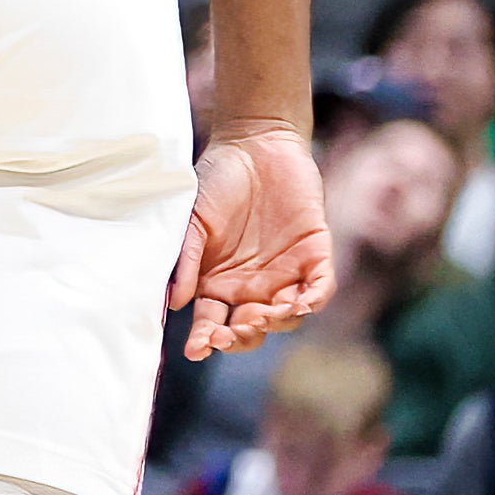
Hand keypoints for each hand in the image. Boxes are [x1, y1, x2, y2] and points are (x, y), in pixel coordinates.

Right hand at [172, 124, 334, 357]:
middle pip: (251, 330)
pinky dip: (311, 301)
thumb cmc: (217, 181)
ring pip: (286, 317)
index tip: (196, 349)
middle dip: (241, 338)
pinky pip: (319, 289)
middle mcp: (252, 287)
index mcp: (218, 283)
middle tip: (231, 332)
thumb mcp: (192, 220)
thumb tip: (175, 303)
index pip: (213, 322)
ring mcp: (286, 274)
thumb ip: (187, 259)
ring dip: (274, 323)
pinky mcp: (315, 256)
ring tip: (260, 314)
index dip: (206, 339)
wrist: (254, 145)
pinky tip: (298, 304)